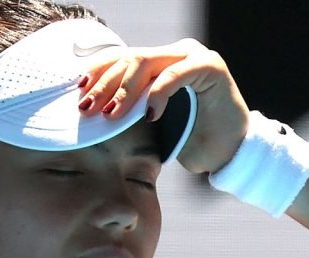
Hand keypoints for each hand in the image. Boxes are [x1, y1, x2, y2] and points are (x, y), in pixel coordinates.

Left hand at [78, 39, 248, 174]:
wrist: (230, 153)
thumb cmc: (192, 141)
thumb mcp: (154, 123)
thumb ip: (132, 107)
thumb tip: (94, 110)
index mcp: (162, 62)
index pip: (123, 58)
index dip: (99, 72)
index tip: (78, 91)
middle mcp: (176, 53)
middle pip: (130, 59)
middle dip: (105, 84)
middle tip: (88, 108)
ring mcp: (193, 56)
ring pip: (147, 63)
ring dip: (125, 90)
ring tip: (111, 114)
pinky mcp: (210, 66)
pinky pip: (174, 74)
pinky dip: (158, 93)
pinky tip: (149, 114)